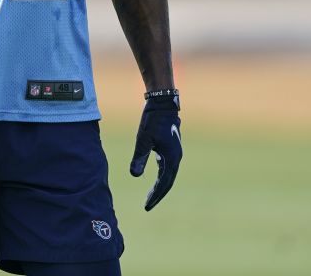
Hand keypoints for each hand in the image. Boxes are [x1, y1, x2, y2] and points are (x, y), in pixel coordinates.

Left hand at [130, 93, 181, 210]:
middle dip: (158, 194)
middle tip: (148, 205)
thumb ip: (140, 158)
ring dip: (160, 186)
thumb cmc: (153, 121)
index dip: (156, 196)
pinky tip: (155, 178)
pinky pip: (167, 167)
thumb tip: (134, 175)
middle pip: (168, 182)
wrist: (163, 104)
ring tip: (150, 196)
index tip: (147, 206)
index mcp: (171, 158)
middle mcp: (176, 158)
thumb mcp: (143, 140)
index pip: (164, 183)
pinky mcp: (171, 147)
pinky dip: (162, 175)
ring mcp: (175, 153)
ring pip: (168, 174)